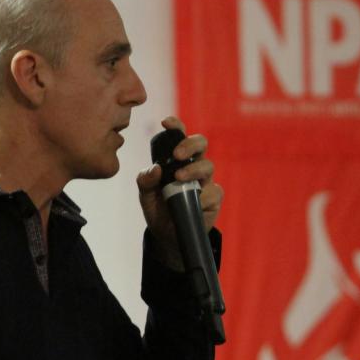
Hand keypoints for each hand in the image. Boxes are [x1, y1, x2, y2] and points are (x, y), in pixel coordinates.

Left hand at [136, 116, 223, 269]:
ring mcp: (205, 181)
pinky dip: (203, 195)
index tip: (166, 123)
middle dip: (190, 144)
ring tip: (179, 178)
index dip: (176, 126)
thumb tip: (155, 168)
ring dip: (194, 169)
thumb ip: (145, 180)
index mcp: (176, 160)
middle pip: (201, 143)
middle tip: (177, 154)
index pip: (179, 136)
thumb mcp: (145, 196)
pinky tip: (195, 202)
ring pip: (208, 165)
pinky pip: (214, 191)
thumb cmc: (158, 210)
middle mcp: (193, 166)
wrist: (168, 236)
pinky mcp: (214, 198)